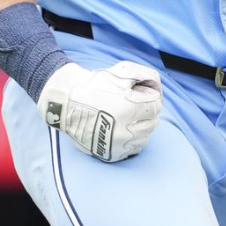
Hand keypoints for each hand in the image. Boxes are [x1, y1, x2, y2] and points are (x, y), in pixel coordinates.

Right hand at [37, 61, 162, 161]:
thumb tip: (159, 91)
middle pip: (153, 123)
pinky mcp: (111, 154)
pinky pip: (133, 150)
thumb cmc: (95, 84)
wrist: (66, 102)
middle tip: (132, 106)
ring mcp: (118, 145)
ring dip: (140, 127)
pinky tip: (122, 130)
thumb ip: (148, 75)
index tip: (137, 95)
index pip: (156, 107)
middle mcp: (125, 130)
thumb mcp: (123, 71)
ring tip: (126, 118)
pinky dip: (132, 141)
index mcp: (130, 109)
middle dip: (146, 113)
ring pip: (145, 138)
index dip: (149, 98)